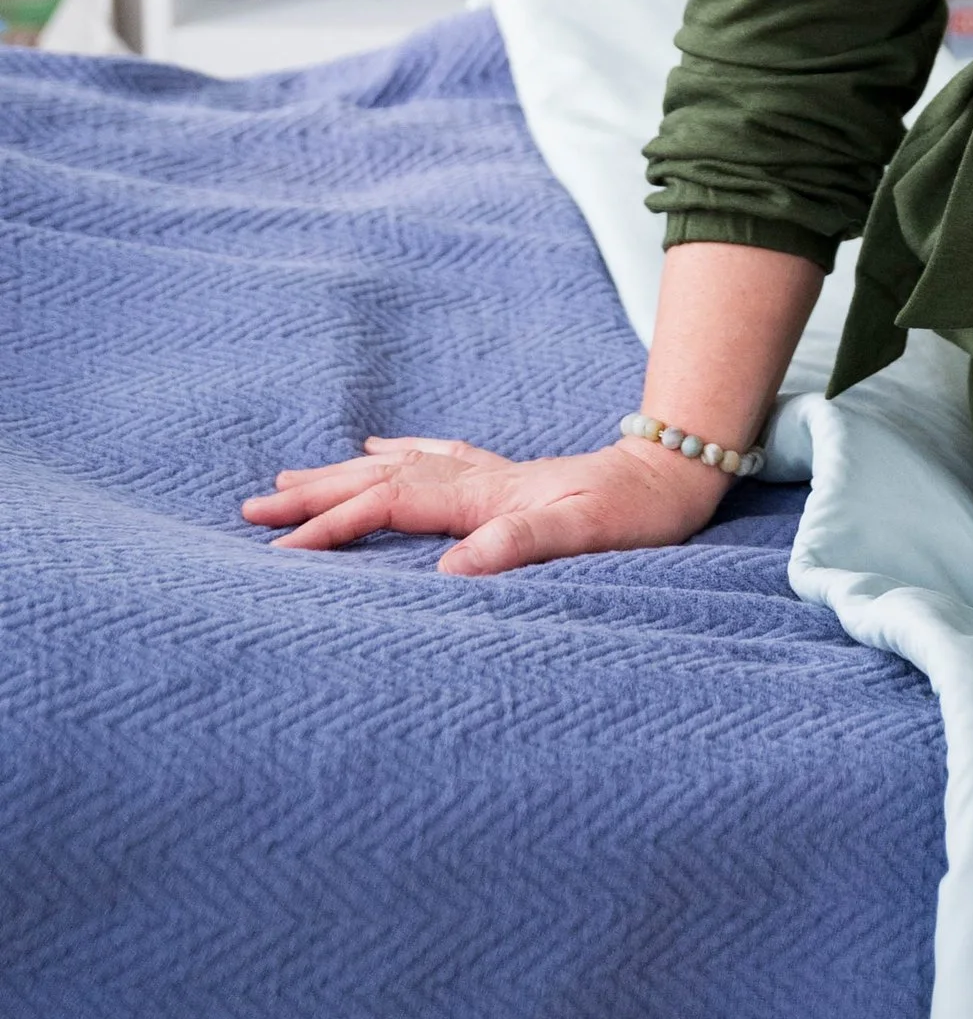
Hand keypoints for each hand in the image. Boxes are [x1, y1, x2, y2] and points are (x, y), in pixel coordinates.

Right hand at [239, 432, 731, 577]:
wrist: (677, 476)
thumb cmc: (637, 515)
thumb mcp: (586, 533)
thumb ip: (522, 544)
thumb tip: (453, 568)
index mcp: (485, 497)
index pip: (389, 505)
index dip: (333, 526)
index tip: (279, 551)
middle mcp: (479, 480)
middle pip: (379, 480)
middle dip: (314, 495)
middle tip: (250, 506)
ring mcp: (490, 476)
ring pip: (397, 468)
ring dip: (341, 476)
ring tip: (289, 478)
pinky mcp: (507, 480)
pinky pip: (432, 461)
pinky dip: (397, 456)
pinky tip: (381, 450)